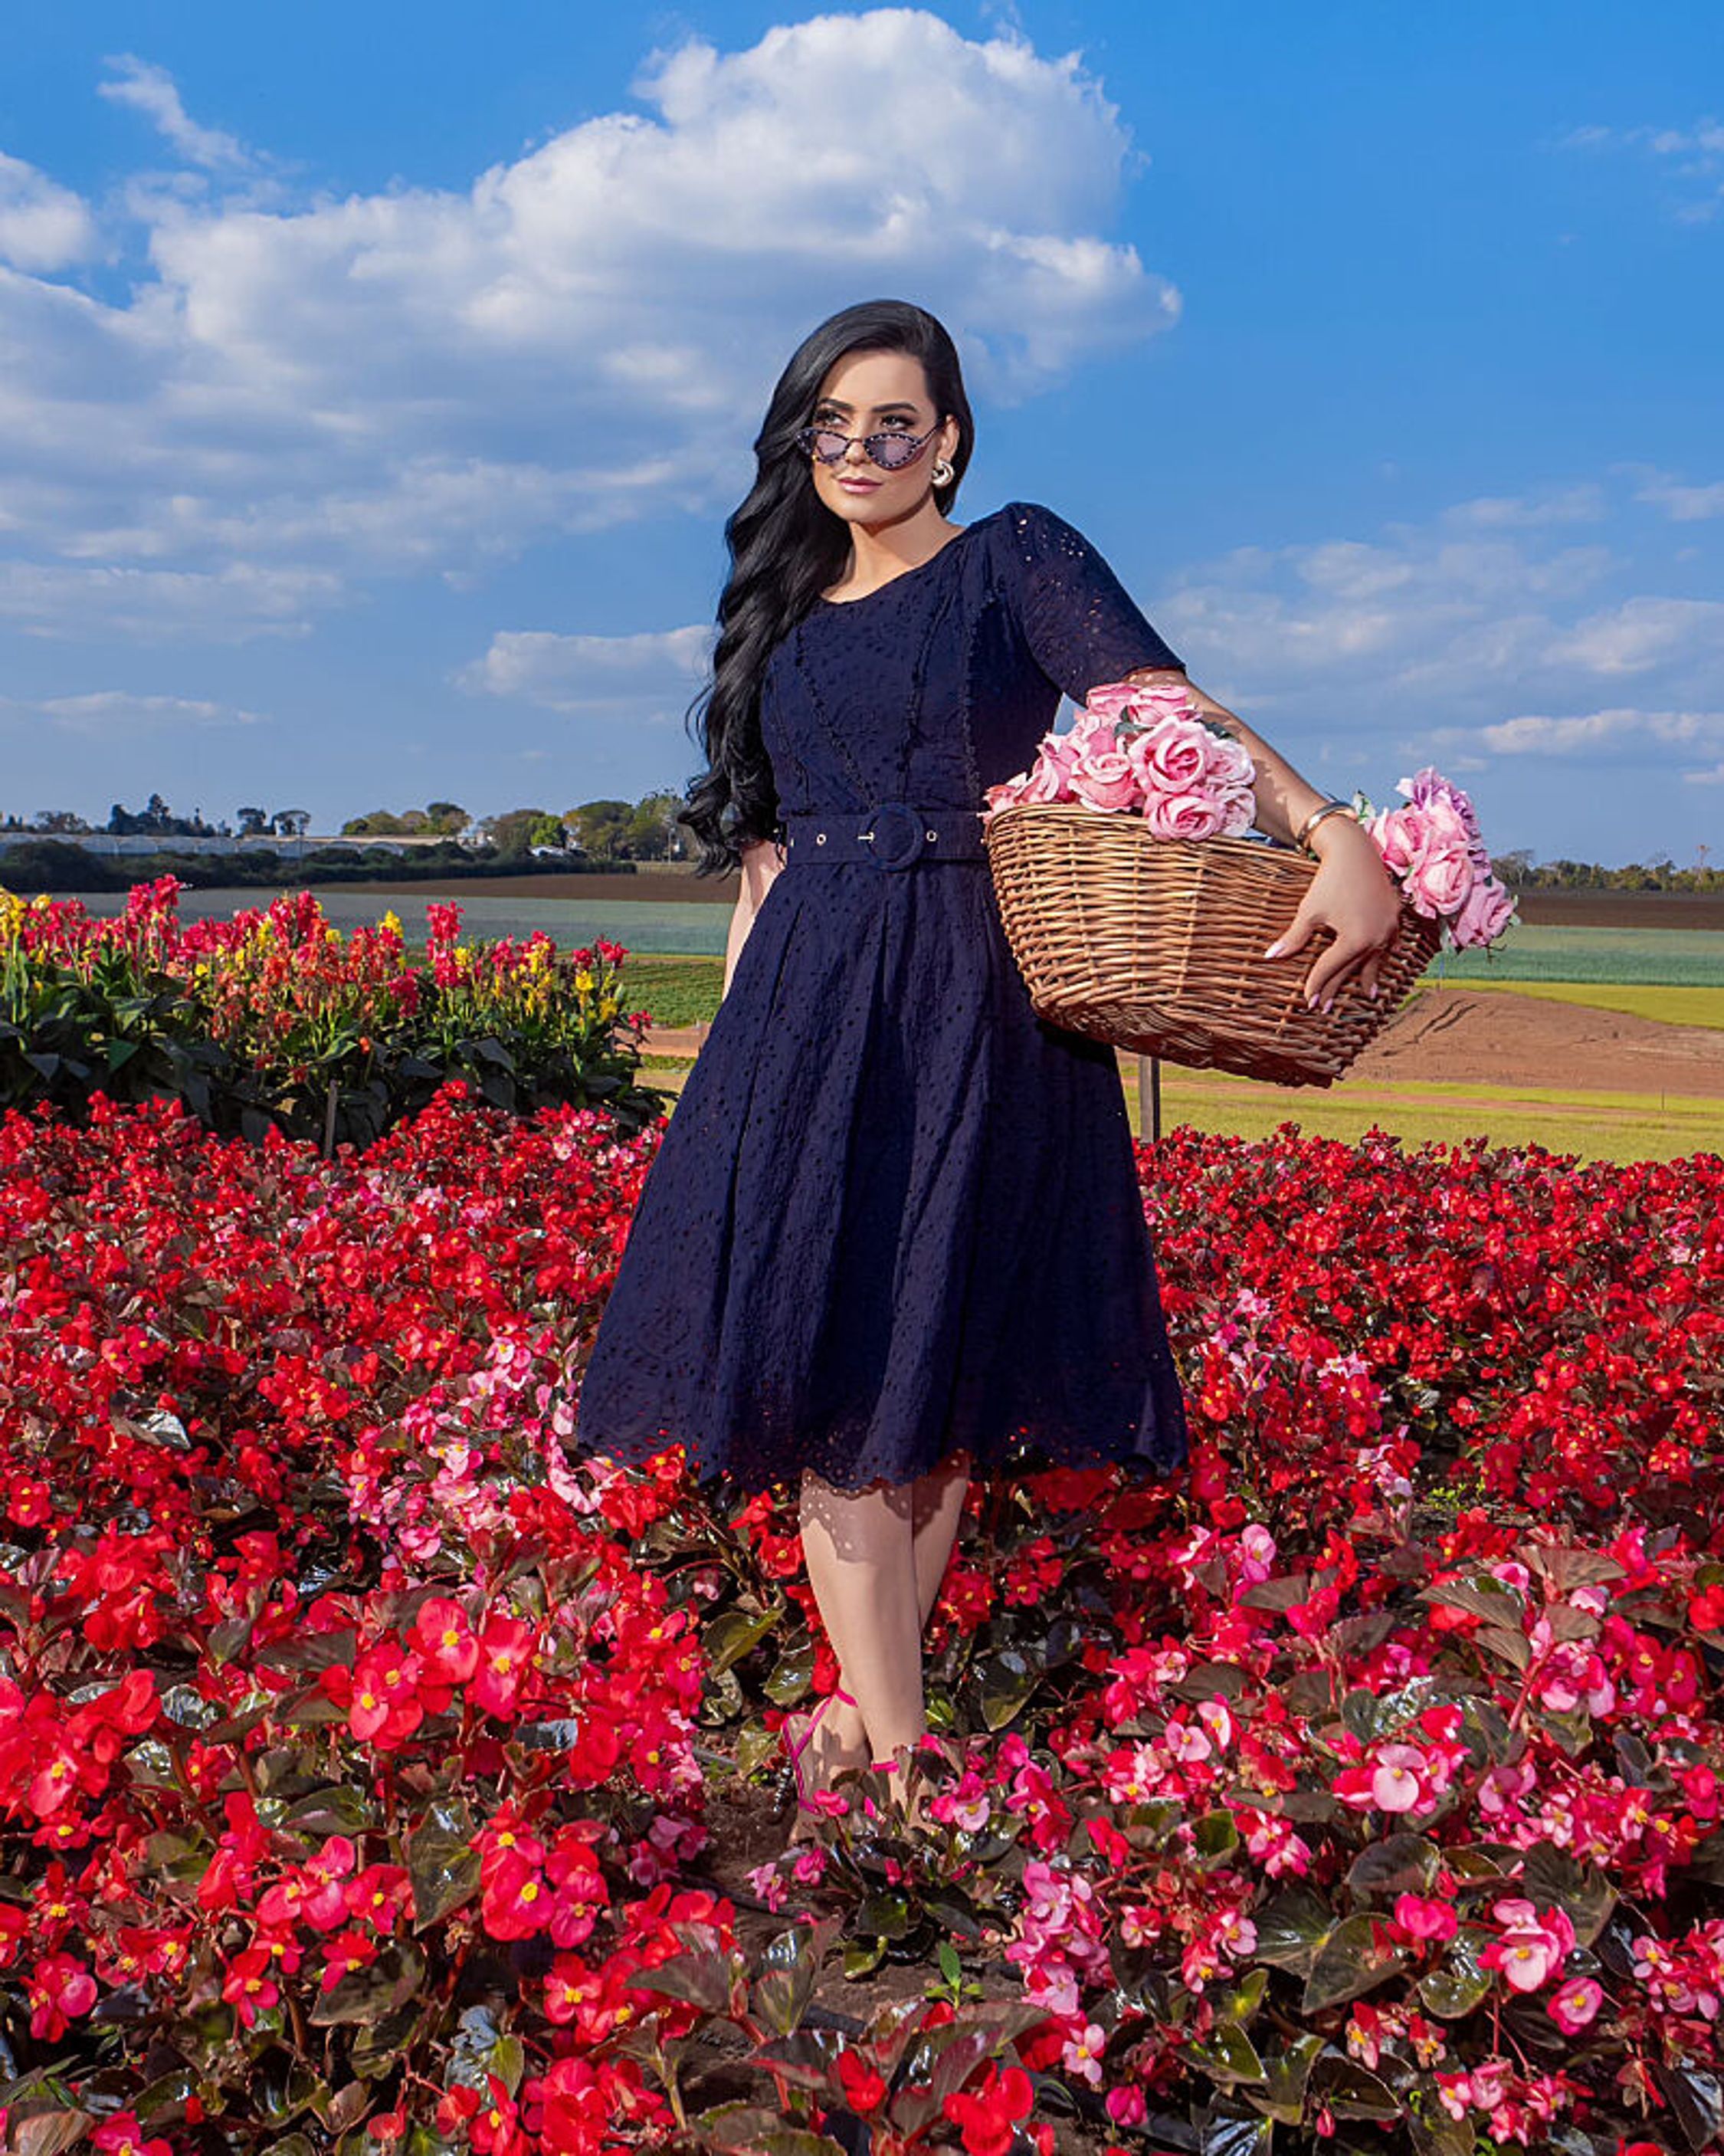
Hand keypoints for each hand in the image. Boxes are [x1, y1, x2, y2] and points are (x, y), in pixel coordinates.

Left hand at [1264, 821, 1404, 1009]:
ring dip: (1368, 977)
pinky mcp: (1394, 917)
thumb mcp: (1309, 911)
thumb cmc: (1329, 881)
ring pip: (1375, 960)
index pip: (1330, 967)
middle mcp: (1376, 938)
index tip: (1307, 1000)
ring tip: (1366, 995)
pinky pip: (1389, 943)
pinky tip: (1384, 961)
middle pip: (1352, 969)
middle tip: (1325, 1007)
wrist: (1355, 851)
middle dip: (1337, 987)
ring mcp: (1388, 928)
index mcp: (1354, 939)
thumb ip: (1294, 938)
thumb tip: (1271, 957)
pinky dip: (1384, 955)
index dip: (1316, 983)